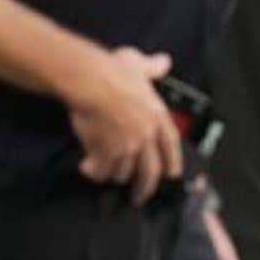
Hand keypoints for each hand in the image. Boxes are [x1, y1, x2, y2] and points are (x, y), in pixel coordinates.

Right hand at [63, 48, 183, 203]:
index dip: (172, 164)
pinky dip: (93, 171)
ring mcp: (127, 146)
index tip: (170, 175)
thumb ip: (151, 67)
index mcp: (158, 117)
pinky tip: (87, 168)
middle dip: (144, 188)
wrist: (89, 79)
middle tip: (138, 196)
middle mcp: (146, 136)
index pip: (171, 148)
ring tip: (105, 172)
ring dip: (113, 175)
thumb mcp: (137, 64)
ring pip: (122, 172)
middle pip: (150, 172)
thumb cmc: (111, 70)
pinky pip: (101, 170)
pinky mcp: (106, 151)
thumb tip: (162, 62)